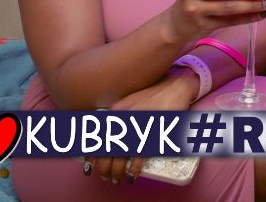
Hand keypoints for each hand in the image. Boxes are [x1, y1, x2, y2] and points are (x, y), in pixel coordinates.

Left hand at [84, 68, 196, 183]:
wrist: (174, 88)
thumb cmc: (153, 96)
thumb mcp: (130, 103)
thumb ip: (117, 116)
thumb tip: (107, 133)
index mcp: (115, 112)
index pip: (97, 138)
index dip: (92, 156)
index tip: (91, 166)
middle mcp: (123, 120)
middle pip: (106, 151)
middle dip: (103, 167)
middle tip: (106, 176)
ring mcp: (136, 127)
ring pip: (120, 156)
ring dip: (116, 171)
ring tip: (116, 178)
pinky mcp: (151, 133)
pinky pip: (138, 156)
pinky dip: (134, 168)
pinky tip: (132, 174)